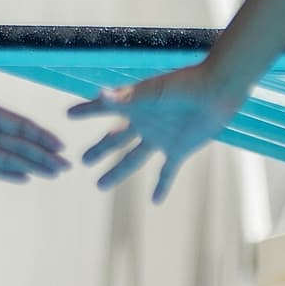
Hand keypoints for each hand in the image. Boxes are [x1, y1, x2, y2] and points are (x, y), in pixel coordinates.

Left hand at [0, 59, 70, 184]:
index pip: (21, 125)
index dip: (41, 135)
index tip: (60, 144)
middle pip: (22, 145)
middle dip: (45, 155)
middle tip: (67, 166)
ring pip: (11, 159)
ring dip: (33, 165)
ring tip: (55, 174)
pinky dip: (8, 174)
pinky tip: (25, 178)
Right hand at [69, 61, 242, 203]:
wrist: (217, 91)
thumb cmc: (185, 84)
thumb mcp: (152, 91)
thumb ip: (126, 97)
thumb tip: (100, 95)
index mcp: (135, 104)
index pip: (104, 108)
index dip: (86, 110)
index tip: (68, 114)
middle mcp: (144, 122)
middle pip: (115, 140)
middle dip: (99, 150)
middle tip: (81, 160)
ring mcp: (160, 137)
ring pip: (133, 160)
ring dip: (116, 172)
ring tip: (100, 185)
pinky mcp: (179, 150)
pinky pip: (167, 172)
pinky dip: (161, 186)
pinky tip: (155, 201)